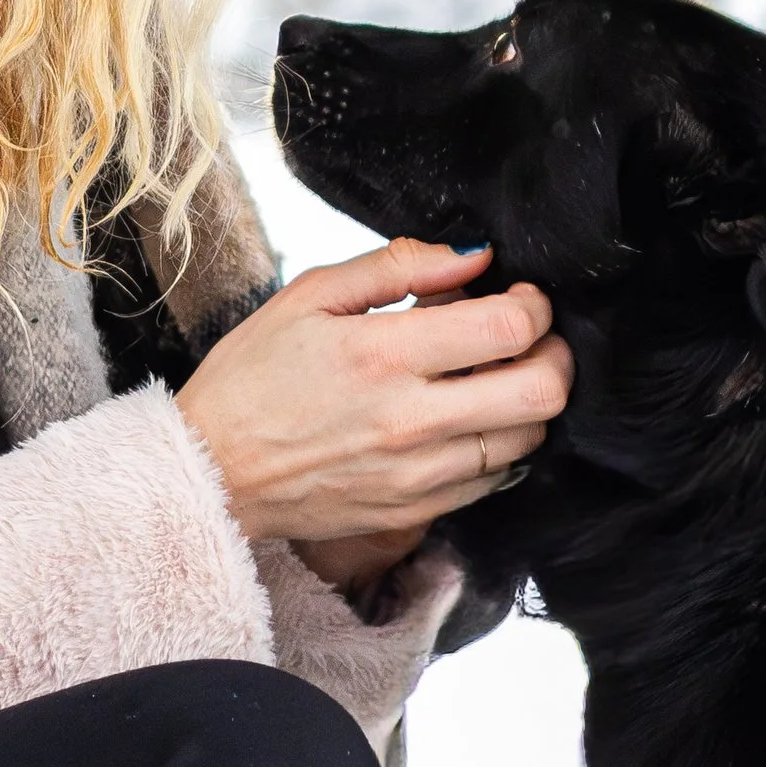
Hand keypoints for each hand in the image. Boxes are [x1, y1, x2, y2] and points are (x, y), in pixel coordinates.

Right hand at [177, 240, 571, 552]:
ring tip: (494, 378)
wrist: (210, 472)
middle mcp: (410, 420)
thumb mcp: (308, 297)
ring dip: (529, 402)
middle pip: (541, 392)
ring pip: (528, 439)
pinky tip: (467, 420)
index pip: (509, 328)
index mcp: (382, 354)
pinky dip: (498, 445)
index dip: (534, 306)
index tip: (519, 298)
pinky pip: (494, 479)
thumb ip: (398, 266)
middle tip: (530, 339)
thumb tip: (475, 254)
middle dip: (555, 355)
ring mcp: (417, 473)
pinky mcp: (414, 511)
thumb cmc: (251, 377)